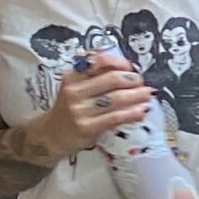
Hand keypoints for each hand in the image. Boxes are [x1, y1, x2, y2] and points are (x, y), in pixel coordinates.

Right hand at [33, 51, 154, 160]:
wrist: (50, 136)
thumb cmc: (70, 109)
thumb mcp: (77, 89)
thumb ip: (96, 79)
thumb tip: (128, 71)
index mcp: (73, 77)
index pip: (98, 62)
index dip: (119, 63)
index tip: (130, 68)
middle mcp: (74, 91)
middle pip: (112, 80)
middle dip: (133, 80)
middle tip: (142, 83)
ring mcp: (80, 110)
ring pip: (116, 99)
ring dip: (137, 96)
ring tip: (148, 95)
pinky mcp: (87, 128)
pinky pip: (115, 117)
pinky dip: (132, 113)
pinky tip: (141, 112)